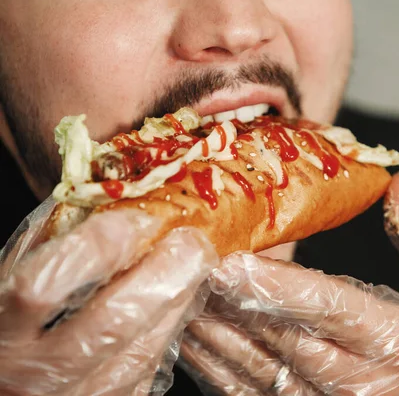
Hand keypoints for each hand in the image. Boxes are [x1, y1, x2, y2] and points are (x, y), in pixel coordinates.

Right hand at [0, 206, 218, 395]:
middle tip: (192, 241)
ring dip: (177, 301)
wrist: (14, 388)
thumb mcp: (10, 283)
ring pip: (142, 350)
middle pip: (112, 323)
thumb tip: (106, 204)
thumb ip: (47, 249)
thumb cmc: (10, 330)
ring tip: (196, 264)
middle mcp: (37, 376)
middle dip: (162, 275)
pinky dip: (171, 329)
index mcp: (2, 335)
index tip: (138, 218)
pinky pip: (150, 367)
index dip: (95, 247)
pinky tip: (179, 300)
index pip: (44, 288)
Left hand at [180, 173, 398, 394]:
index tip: (229, 262)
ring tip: (171, 294)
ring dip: (210, 332)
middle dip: (227, 300)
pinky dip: (213, 369)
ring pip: (254, 370)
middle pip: (279, 337)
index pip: (329, 309)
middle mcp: (359, 386)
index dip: (277, 286)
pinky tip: (188, 337)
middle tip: (183, 264)